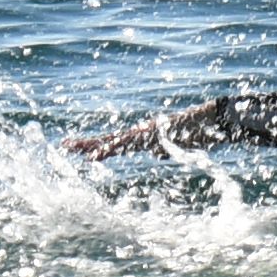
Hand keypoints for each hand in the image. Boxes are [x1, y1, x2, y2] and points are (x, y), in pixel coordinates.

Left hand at [71, 111, 200, 161]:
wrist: (212, 120)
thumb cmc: (196, 134)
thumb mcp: (175, 147)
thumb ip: (163, 149)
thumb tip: (155, 155)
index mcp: (143, 137)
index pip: (114, 142)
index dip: (96, 146)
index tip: (77, 149)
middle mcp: (140, 132)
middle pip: (108, 139)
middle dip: (86, 144)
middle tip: (64, 146)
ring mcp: (145, 133)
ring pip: (113, 141)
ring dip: (93, 147)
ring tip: (73, 150)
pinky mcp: (151, 136)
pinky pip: (126, 145)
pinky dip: (110, 149)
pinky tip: (96, 155)